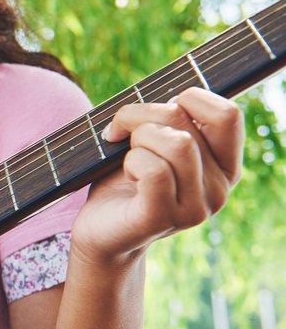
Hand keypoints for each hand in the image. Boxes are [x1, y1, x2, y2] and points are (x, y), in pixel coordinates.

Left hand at [72, 88, 242, 264]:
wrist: (100, 231)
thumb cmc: (124, 181)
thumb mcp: (153, 143)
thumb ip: (172, 121)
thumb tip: (177, 97)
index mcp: (225, 167)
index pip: (228, 114)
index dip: (186, 99)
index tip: (155, 113)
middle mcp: (220, 190)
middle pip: (186, 122)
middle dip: (140, 116)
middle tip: (120, 134)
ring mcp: (196, 209)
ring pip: (174, 143)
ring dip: (136, 140)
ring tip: (126, 158)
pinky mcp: (163, 219)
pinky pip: (153, 169)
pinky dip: (130, 161)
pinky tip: (126, 175)